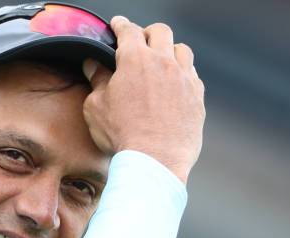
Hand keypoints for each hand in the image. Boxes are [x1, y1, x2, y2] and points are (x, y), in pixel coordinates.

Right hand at [82, 16, 205, 183]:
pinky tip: (175, 86)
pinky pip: (193, 76)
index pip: (128, 30)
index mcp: (135, 60)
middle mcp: (164, 63)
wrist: (154, 160)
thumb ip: (97, 81)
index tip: (118, 24)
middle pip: (160, 32)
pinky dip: (183, 75)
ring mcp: (184, 79)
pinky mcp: (197, 98)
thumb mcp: (96, 107)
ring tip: (162, 63)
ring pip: (182, 50)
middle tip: (141, 42)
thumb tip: (93, 65)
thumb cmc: (122, 135)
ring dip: (170, 51)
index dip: (121, 25)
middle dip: (148, 33)